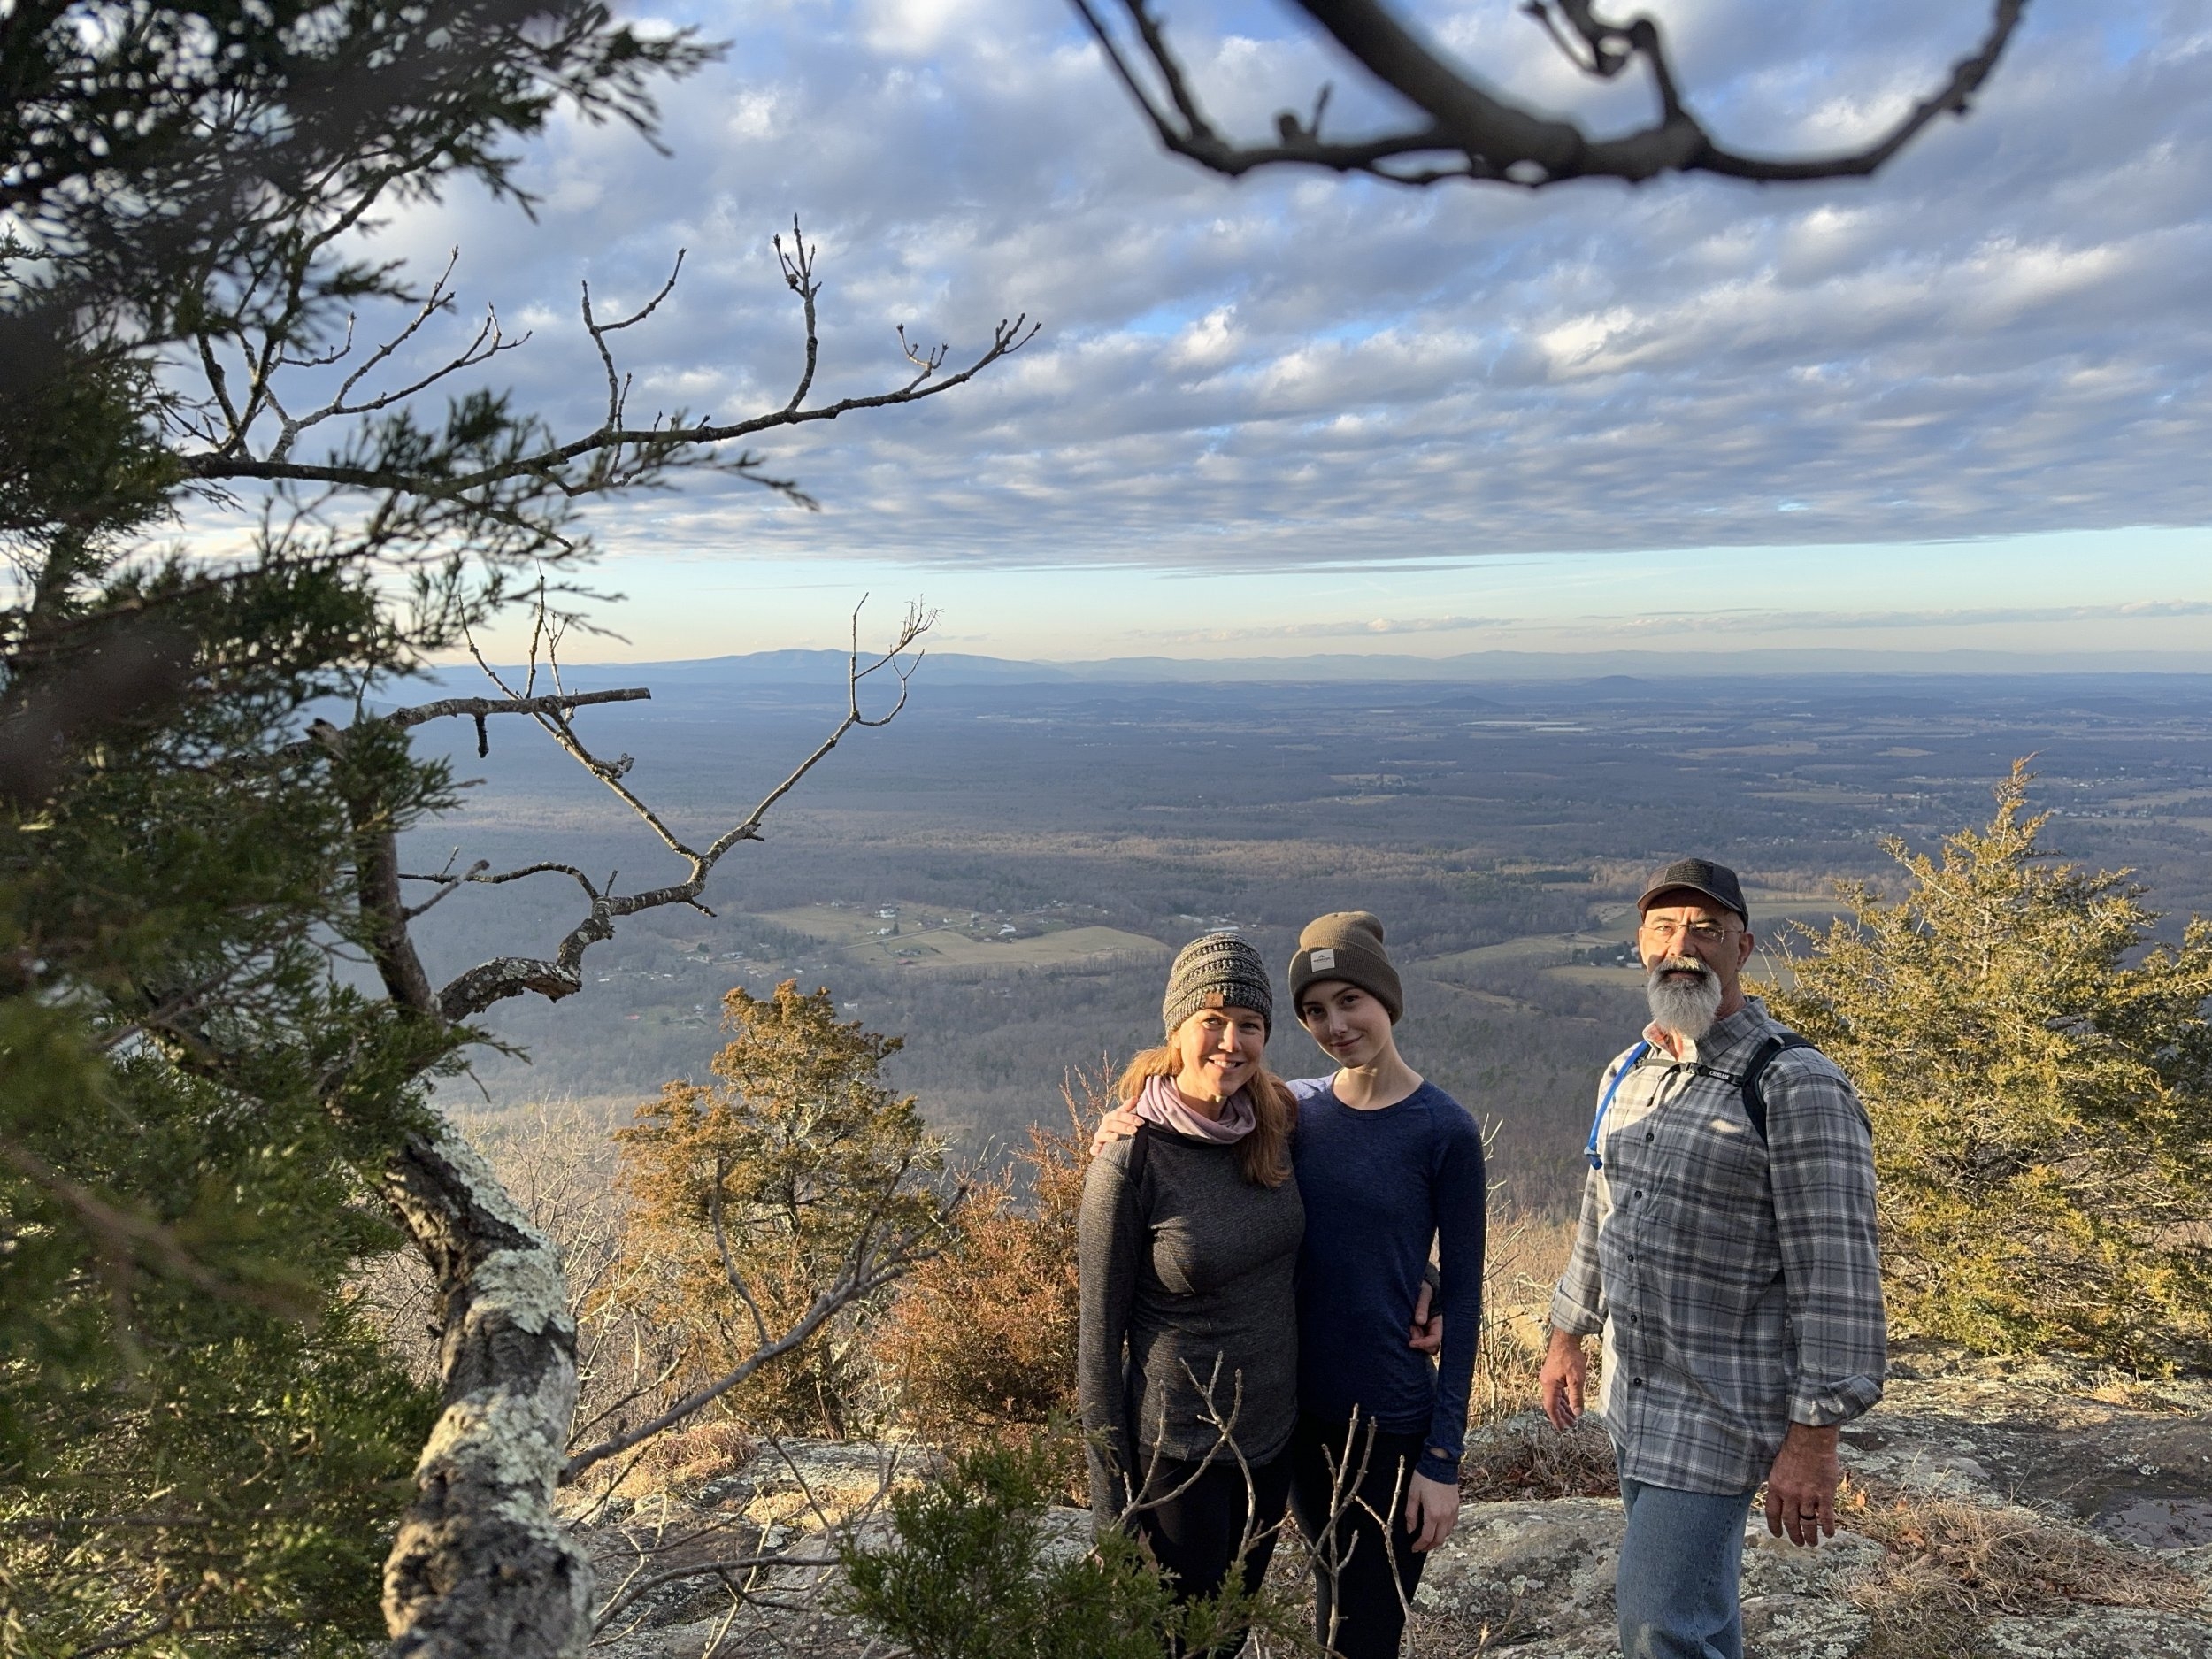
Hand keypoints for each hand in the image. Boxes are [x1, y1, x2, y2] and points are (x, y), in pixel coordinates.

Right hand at [1089, 1105, 1141, 1154]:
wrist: (1113, 1140)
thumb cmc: (1120, 1126)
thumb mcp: (1124, 1117)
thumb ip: (1128, 1107)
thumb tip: (1135, 1097)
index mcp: (1110, 1117)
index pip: (1119, 1114)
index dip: (1130, 1117)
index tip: (1141, 1122)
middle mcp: (1104, 1126)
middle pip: (1111, 1124)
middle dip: (1122, 1127)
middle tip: (1135, 1130)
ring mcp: (1099, 1137)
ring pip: (1101, 1135)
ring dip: (1108, 1136)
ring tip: (1116, 1137)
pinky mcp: (1096, 1148)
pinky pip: (1093, 1149)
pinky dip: (1095, 1149)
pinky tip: (1099, 1151)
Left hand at [1403, 1469, 1459, 1551]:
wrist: (1440, 1464)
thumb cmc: (1424, 1478)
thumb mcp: (1413, 1495)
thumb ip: (1411, 1515)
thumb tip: (1411, 1530)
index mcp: (1433, 1514)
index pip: (1427, 1537)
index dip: (1419, 1545)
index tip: (1413, 1548)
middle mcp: (1445, 1516)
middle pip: (1439, 1539)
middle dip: (1429, 1546)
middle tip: (1420, 1547)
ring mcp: (1452, 1512)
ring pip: (1447, 1533)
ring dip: (1438, 1539)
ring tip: (1429, 1539)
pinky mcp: (1456, 1506)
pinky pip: (1453, 1524)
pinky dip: (1446, 1530)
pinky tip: (1439, 1528)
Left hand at [1408, 1281, 1442, 1353]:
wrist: (1413, 1281)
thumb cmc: (1422, 1285)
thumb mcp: (1423, 1292)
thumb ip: (1422, 1305)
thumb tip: (1420, 1321)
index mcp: (1437, 1321)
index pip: (1435, 1339)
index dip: (1424, 1343)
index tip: (1411, 1343)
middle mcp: (1430, 1328)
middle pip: (1429, 1348)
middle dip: (1417, 1344)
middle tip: (1406, 1331)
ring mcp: (1421, 1330)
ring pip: (1419, 1346)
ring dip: (1411, 1341)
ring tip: (1403, 1326)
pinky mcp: (1411, 1329)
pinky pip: (1410, 1339)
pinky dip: (1405, 1339)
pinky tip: (1398, 1330)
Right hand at [1538, 1329, 1587, 1431]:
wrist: (1565, 1338)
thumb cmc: (1570, 1357)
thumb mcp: (1577, 1379)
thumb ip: (1576, 1397)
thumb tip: (1577, 1413)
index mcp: (1549, 1385)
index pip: (1551, 1407)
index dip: (1556, 1420)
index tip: (1562, 1429)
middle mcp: (1546, 1382)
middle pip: (1552, 1404)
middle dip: (1562, 1415)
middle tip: (1571, 1425)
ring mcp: (1548, 1377)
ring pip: (1555, 1397)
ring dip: (1563, 1407)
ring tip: (1572, 1416)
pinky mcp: (1552, 1373)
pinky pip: (1556, 1390)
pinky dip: (1563, 1398)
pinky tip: (1569, 1402)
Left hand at [1763, 1423, 1840, 1547]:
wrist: (1811, 1440)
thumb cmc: (1794, 1449)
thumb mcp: (1778, 1467)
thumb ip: (1779, 1484)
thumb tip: (1779, 1496)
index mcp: (1776, 1487)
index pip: (1773, 1513)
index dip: (1775, 1527)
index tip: (1778, 1534)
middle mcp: (1790, 1495)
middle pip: (1790, 1521)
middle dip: (1794, 1535)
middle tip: (1798, 1543)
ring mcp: (1808, 1496)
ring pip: (1808, 1523)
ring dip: (1810, 1536)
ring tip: (1813, 1543)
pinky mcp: (1824, 1495)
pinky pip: (1826, 1517)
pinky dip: (1827, 1527)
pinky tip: (1829, 1534)